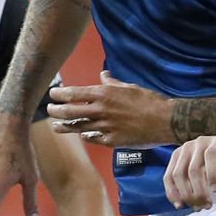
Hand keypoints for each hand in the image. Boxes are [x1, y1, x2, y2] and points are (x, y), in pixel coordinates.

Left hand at [48, 72, 172, 146]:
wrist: (165, 121)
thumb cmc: (150, 101)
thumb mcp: (130, 87)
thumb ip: (113, 83)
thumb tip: (103, 75)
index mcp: (105, 94)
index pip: (74, 94)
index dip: (60, 94)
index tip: (52, 95)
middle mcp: (101, 111)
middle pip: (71, 112)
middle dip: (56, 111)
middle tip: (50, 110)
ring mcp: (106, 127)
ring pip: (79, 127)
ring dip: (65, 127)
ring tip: (56, 126)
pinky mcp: (112, 141)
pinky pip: (94, 138)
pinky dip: (87, 136)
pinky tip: (83, 135)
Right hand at [163, 136, 215, 210]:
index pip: (211, 156)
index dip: (212, 173)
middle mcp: (199, 143)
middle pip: (193, 168)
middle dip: (199, 191)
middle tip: (207, 205)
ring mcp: (185, 149)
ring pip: (178, 174)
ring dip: (186, 194)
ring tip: (198, 207)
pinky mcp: (176, 157)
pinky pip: (169, 176)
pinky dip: (172, 192)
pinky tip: (180, 205)